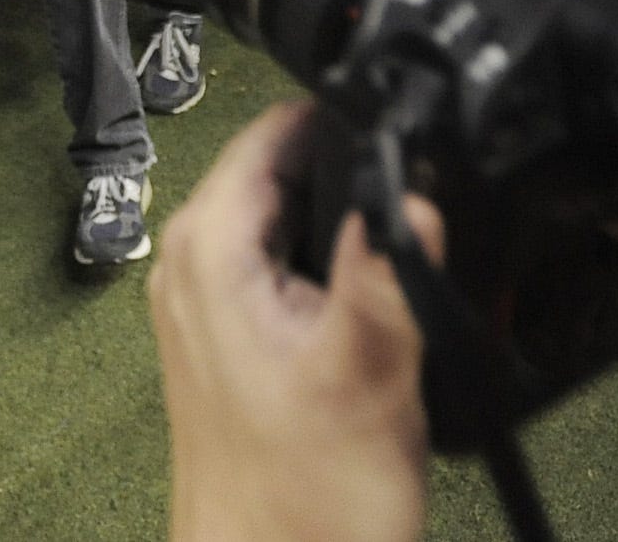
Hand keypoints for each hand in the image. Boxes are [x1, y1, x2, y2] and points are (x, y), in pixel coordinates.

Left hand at [151, 103, 437, 541]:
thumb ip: (386, 273)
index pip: (273, 129)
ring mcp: (205, 298)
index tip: (403, 118)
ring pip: (288, 217)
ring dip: (346, 226)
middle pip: (283, 169)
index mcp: (208, 246)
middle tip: (425, 196)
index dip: (343, 115)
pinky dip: (331, 270)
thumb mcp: (365, 377)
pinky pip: (283, 265)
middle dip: (354, 175)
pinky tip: (377, 303)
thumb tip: (412, 194)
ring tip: (408, 254)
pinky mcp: (230, 335)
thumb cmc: (300, 507)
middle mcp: (192, 259)